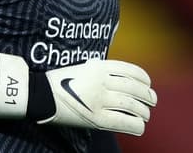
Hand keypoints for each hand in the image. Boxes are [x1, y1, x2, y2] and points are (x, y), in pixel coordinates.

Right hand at [0, 54, 157, 135]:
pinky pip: (123, 122)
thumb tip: (120, 78)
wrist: (40, 94)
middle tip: (152, 101)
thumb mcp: (82, 67)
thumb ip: (100, 71)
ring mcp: (99, 99)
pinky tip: (139, 126)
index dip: (144, 79)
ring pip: (132, 105)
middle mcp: (102, 81)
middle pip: (134, 88)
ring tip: (146, 115)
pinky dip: (135, 125)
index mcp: (99, 66)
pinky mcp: (95, 118)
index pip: (131, 71)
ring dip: (143, 111)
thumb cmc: (60, 81)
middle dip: (147, 96)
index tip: (148, 84)